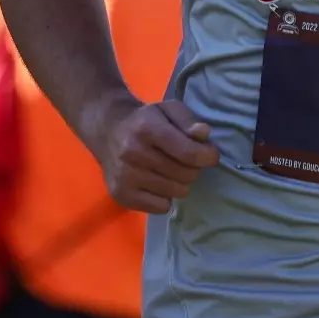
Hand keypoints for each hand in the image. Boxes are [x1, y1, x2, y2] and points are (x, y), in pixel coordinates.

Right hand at [93, 96, 218, 213]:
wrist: (108, 131)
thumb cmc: (145, 120)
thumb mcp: (169, 110)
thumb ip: (189, 121)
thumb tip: (204, 134)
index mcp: (147, 128)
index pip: (189, 153)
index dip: (207, 156)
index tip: (210, 154)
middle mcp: (133, 153)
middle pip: (185, 175)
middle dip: (192, 168)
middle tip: (184, 160)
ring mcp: (125, 176)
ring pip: (176, 192)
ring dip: (180, 182)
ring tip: (170, 170)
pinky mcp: (121, 195)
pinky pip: (161, 207)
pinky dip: (164, 197)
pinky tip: (157, 183)